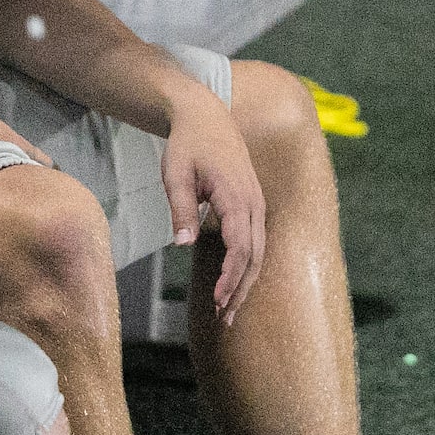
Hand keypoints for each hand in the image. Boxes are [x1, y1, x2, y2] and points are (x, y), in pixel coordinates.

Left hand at [160, 84, 265, 322]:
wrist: (206, 115)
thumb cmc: (187, 144)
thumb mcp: (175, 173)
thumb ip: (181, 208)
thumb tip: (182, 244)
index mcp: (235, 194)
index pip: (240, 246)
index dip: (231, 276)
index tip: (218, 300)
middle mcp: (253, 201)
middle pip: (254, 255)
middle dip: (241, 289)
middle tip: (224, 319)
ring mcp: (256, 203)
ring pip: (259, 251)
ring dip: (246, 282)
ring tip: (229, 311)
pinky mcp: (253, 204)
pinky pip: (256, 241)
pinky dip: (247, 266)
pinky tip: (234, 284)